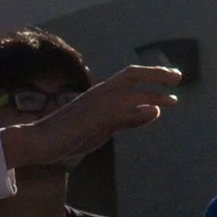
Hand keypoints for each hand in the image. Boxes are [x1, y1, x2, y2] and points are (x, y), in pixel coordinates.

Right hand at [3, 65, 183, 164]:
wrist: (38, 142)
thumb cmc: (69, 135)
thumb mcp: (105, 128)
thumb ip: (128, 120)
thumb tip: (154, 111)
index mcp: (101, 93)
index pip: (130, 76)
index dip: (153, 74)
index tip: (172, 77)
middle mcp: (99, 93)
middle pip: (132, 74)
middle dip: (156, 74)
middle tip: (178, 78)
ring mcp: (95, 105)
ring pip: (129, 93)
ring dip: (152, 94)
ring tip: (172, 99)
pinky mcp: (90, 119)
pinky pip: (118, 112)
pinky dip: (136, 111)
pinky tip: (152, 112)